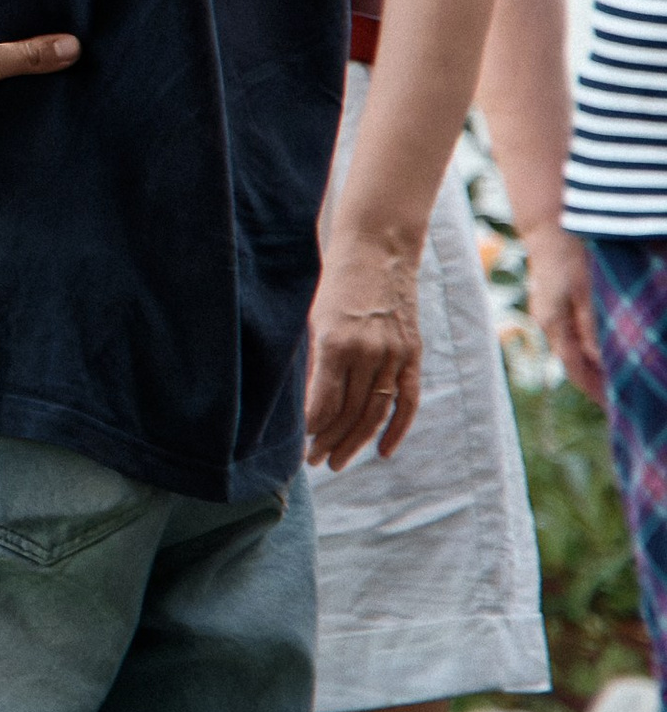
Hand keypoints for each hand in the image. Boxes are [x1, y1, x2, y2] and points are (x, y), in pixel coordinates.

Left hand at [303, 226, 422, 468]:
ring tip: (336, 461)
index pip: (323, 404)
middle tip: (314, 462)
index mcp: (336, 344)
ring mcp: (393, 354)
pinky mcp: (412, 353)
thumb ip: (310, 361)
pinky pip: (407, 400)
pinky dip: (397, 428)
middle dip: (329, 442)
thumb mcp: (312, 318)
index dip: (311, 430)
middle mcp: (368, 352)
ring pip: (375, 412)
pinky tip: (382, 451)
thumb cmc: (335, 282)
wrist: (378, 249)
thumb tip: (301, 406)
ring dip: (355, 442)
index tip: (298, 445)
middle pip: (349, 413)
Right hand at [523, 221, 605, 405]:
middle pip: (571, 364)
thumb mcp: (586, 291)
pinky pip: (569, 336)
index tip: (614, 407)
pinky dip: (585, 348)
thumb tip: (601, 360)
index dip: (594, 390)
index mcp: (554, 324)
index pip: (575, 369)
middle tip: (618, 399)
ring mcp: (546, 313)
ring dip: (590, 366)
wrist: (547, 225)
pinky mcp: (551, 304)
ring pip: (571, 350)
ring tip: (613, 378)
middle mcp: (547, 323)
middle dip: (594, 383)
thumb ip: (591, 327)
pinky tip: (600, 348)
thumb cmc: (571, 254)